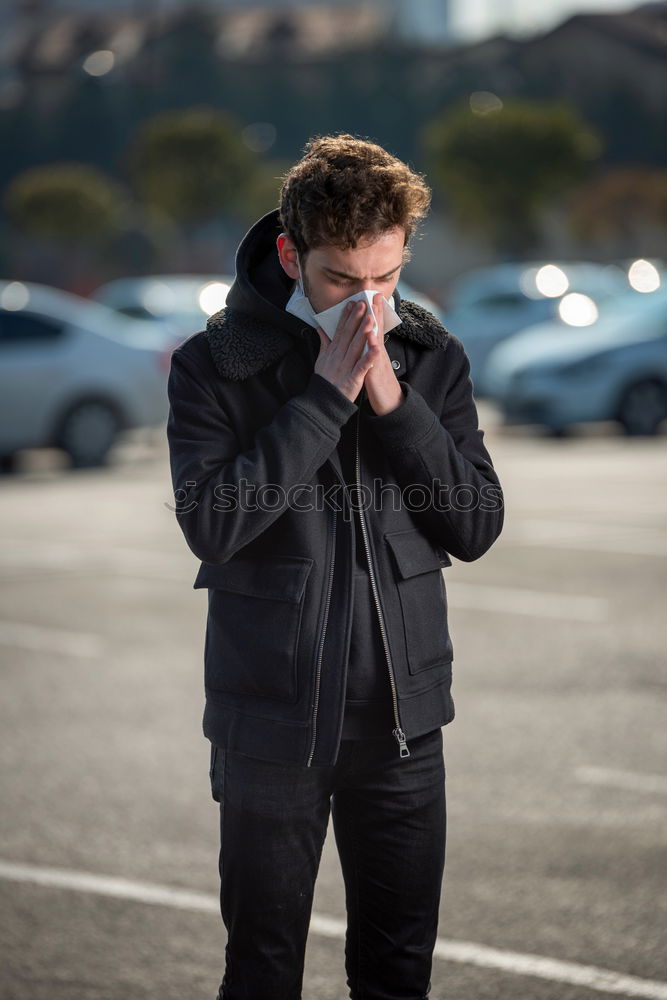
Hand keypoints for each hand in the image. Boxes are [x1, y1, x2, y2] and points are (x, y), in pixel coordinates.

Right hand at [314, 300, 382, 402]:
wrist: (323, 401)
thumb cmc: (324, 380)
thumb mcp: (321, 360)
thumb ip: (324, 343)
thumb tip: (321, 329)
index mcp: (332, 352)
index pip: (340, 331)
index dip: (346, 317)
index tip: (352, 303)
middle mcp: (338, 357)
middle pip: (348, 335)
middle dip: (356, 319)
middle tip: (363, 303)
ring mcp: (346, 367)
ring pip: (355, 347)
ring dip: (363, 333)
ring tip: (370, 319)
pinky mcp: (353, 379)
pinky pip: (362, 367)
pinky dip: (369, 358)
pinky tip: (376, 349)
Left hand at [363, 294, 404, 415]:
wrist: (389, 402)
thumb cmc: (377, 382)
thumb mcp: (369, 363)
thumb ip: (364, 350)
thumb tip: (361, 337)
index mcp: (374, 349)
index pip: (372, 326)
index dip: (371, 311)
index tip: (369, 295)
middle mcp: (378, 352)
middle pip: (377, 329)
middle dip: (376, 312)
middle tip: (375, 295)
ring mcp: (379, 362)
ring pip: (377, 341)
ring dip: (375, 327)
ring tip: (373, 312)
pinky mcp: (376, 373)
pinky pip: (374, 360)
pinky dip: (373, 350)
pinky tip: (371, 340)